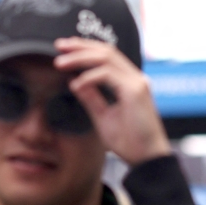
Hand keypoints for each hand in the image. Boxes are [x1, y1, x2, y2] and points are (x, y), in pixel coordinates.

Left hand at [53, 37, 170, 166]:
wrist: (147, 159)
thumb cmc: (131, 142)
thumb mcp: (104, 117)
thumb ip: (92, 99)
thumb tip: (75, 83)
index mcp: (129, 83)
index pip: (107, 56)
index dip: (85, 49)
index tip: (64, 50)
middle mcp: (135, 78)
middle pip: (106, 50)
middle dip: (80, 46)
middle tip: (58, 46)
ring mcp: (137, 82)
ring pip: (106, 57)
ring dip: (80, 57)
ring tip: (61, 63)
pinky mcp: (135, 91)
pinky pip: (107, 75)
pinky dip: (89, 77)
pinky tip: (76, 84)